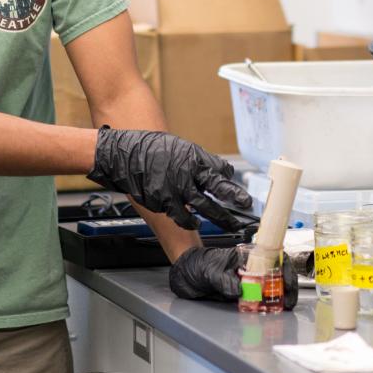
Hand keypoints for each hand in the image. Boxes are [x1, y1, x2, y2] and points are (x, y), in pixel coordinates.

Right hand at [87, 128, 252, 230]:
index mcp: (193, 160)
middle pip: (215, 196)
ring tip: (228, 225)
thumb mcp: (183, 148)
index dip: (233, 190)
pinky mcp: (162, 202)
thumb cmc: (154, 149)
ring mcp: (174, 191)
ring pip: (201, 210)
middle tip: (241, 220)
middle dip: (230, 211)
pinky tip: (194, 223)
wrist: (125, 155)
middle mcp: (186, 176)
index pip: (220, 176)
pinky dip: (189, 220)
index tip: (247, 201)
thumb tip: (224, 172)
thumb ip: (204, 162)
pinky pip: (180, 215)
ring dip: (216, 219)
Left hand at [169, 246, 298, 309]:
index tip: (288, 283)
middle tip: (288, 302)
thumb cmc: (197, 263)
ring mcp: (247, 283)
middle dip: (286, 289)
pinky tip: (265, 313)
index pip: (274, 258)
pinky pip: (257, 302)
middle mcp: (251, 269)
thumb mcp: (210, 269)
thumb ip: (224, 279)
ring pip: (269, 290)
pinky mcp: (241, 297)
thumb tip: (239, 290)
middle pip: (276, 276)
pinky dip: (264, 308)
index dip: (285, 269)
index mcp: (247, 256)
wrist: (184, 275)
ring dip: (277, 300)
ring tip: (280, 309)